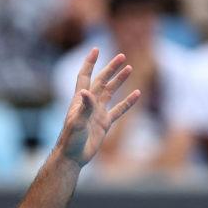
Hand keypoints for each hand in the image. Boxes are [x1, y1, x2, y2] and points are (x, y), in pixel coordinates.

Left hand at [58, 48, 140, 166]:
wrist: (72, 157)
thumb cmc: (70, 140)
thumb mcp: (76, 122)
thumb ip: (84, 107)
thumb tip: (86, 91)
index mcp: (79, 100)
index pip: (84, 76)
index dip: (89, 63)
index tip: (95, 49)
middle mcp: (89, 104)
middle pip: (101, 81)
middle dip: (110, 68)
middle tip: (122, 56)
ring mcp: (97, 113)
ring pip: (110, 93)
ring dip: (119, 81)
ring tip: (130, 68)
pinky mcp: (104, 124)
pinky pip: (118, 110)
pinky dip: (128, 102)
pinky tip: (137, 93)